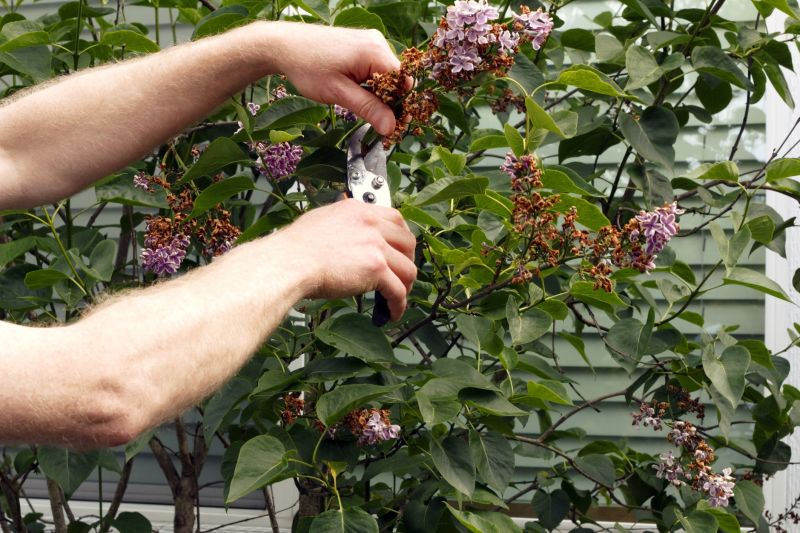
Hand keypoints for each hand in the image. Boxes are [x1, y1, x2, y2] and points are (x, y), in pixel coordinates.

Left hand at [264, 22, 401, 135]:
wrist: (283, 45)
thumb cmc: (307, 66)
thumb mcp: (339, 93)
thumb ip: (368, 109)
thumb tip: (391, 127)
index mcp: (375, 51)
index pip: (404, 82)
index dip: (401, 105)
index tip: (393, 125)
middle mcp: (377, 42)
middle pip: (397, 79)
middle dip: (390, 102)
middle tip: (377, 122)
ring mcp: (370, 43)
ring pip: (386, 76)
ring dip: (379, 94)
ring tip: (361, 106)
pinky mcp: (362, 46)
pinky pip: (376, 69)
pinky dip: (371, 85)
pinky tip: (357, 93)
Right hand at [271, 199, 416, 320]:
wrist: (289, 262)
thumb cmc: (295, 247)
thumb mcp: (321, 219)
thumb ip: (341, 221)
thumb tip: (345, 225)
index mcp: (359, 210)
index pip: (395, 219)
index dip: (402, 238)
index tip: (400, 250)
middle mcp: (371, 224)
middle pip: (408, 243)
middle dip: (408, 261)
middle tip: (401, 276)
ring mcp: (375, 246)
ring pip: (408, 269)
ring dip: (405, 287)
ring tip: (396, 299)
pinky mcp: (376, 269)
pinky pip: (397, 291)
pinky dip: (398, 305)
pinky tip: (391, 313)